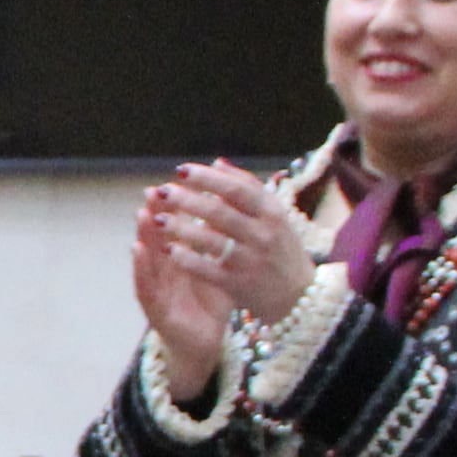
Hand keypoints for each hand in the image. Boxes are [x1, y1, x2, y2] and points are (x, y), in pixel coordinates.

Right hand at [130, 199, 237, 413]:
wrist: (205, 346)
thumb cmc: (209, 305)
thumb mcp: (218, 269)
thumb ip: (219, 243)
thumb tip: (229, 210)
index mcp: (181, 260)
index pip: (176, 228)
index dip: (175, 206)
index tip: (177, 181)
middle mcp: (165, 271)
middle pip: (157, 238)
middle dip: (154, 214)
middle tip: (153, 190)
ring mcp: (157, 289)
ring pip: (147, 259)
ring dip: (142, 235)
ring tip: (141, 213)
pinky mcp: (156, 310)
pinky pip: (145, 287)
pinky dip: (140, 269)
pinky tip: (137, 251)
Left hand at [142, 162, 312, 334]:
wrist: (298, 293)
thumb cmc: (279, 245)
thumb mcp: (273, 214)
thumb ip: (247, 187)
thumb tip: (216, 162)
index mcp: (271, 213)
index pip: (237, 189)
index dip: (207, 178)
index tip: (181, 170)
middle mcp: (262, 235)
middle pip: (220, 213)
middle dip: (187, 200)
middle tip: (162, 191)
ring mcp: (250, 261)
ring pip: (211, 241)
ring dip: (181, 228)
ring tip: (158, 219)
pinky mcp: (238, 284)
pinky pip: (208, 270)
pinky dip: (187, 259)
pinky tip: (168, 249)